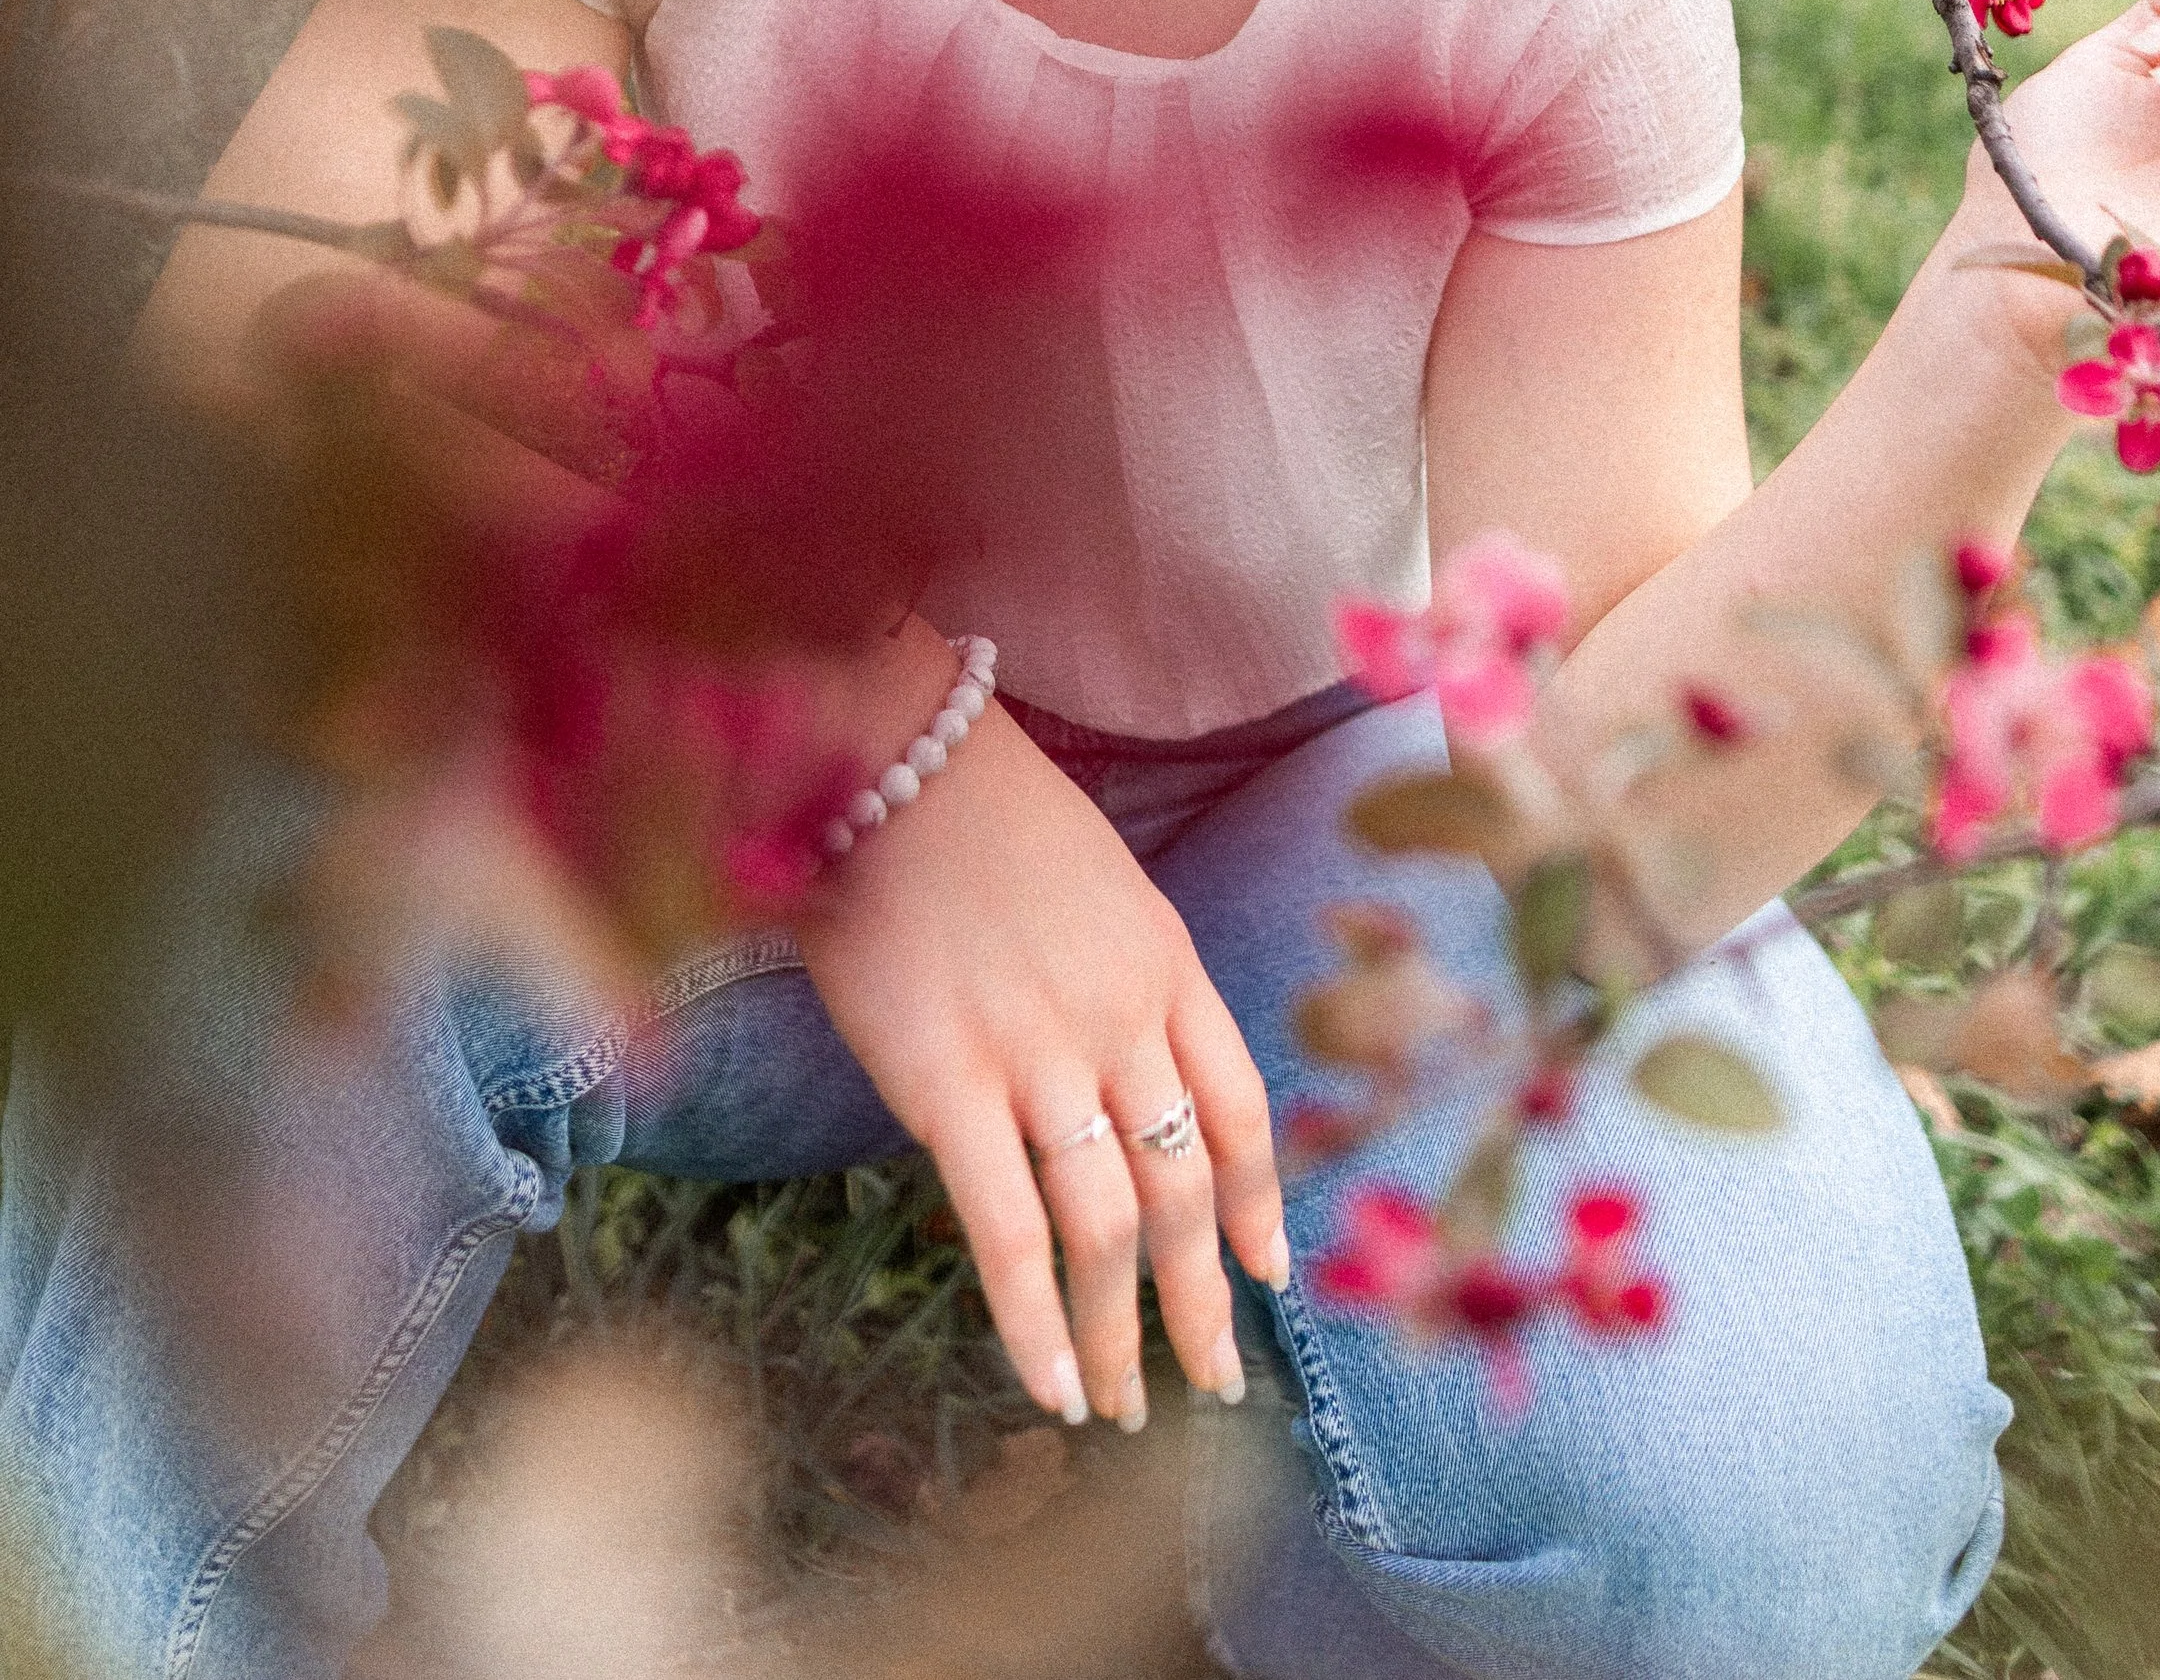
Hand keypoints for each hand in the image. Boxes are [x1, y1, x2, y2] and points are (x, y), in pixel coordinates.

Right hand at [795, 682, 1288, 1430]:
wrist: (890, 751)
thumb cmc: (979, 811)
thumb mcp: (1096, 883)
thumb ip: (1121, 981)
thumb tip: (1118, 1086)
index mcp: (1167, 963)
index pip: (1242, 1111)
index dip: (1262, 1204)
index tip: (1270, 1277)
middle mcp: (1123, 1019)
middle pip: (1187, 1189)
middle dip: (1202, 1304)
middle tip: (1211, 1383)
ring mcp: (1040, 1054)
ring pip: (1111, 1227)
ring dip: (1121, 1334)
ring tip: (1119, 1408)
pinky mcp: (948, 1083)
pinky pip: (1008, 1230)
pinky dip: (1034, 1321)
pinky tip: (1046, 1383)